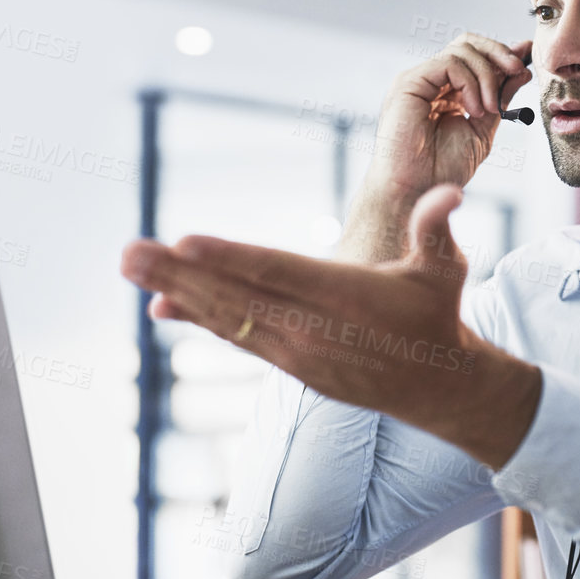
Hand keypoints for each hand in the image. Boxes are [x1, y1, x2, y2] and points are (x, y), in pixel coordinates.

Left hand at [120, 184, 541, 468]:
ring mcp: (294, 351)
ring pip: (226, 316)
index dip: (228, 258)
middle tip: (128, 252)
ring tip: (130, 264)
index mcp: (345, 297)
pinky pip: (234, 336)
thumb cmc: (437, 312)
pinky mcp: (287, 363)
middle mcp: (311, 328)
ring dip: (175, 289)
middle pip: (235, 295)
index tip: (184, 241)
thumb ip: (435, 227)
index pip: (277, 271)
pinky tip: (160, 303)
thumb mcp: (445, 268)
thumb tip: (451, 192)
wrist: (436, 387)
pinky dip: (197, 318)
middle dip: (178, 272)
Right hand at [367, 34, 532, 199]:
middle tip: (518, 71)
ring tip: (489, 109)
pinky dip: (470, 81)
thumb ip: (500, 98)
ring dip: (487, 76)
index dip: (501, 55)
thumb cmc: (442, 169)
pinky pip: (448, 63)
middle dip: (498, 52)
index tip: (525, 64)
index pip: (473, 56)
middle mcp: (429, 81)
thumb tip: (521, 71)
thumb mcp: (482, 129)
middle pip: (466, 43)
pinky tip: (474, 108)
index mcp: (444, 91)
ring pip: (461, 50)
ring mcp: (417, 80)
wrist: (417, 193)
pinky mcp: (408, 84)